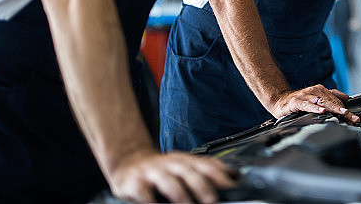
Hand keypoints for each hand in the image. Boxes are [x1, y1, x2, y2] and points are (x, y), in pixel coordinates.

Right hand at [108, 149, 234, 202]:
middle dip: (203, 187)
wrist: (129, 161)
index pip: (206, 164)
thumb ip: (202, 172)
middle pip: (190, 173)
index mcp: (185, 160)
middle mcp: (171, 164)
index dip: (220, 174)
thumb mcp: (182, 166)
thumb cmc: (161, 170)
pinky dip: (151, 201)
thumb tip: (231, 179)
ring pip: (170, 182)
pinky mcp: (134, 182)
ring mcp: (153, 172)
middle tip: (213, 200)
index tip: (232, 185)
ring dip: (182, 196)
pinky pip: (144, 192)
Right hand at [270, 84, 359, 122]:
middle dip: (342, 110)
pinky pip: (307, 105)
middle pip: (331, 101)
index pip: (335, 100)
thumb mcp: (316, 98)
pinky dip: (315, 108)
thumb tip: (347, 96)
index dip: (345, 109)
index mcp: (320, 90)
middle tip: (351, 116)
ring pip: (321, 101)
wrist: (280, 101)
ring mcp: (306, 96)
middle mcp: (314, 91)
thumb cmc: (299, 101)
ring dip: (332, 107)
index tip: (353, 118)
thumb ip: (331, 96)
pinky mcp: (297, 102)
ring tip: (341, 112)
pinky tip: (321, 111)